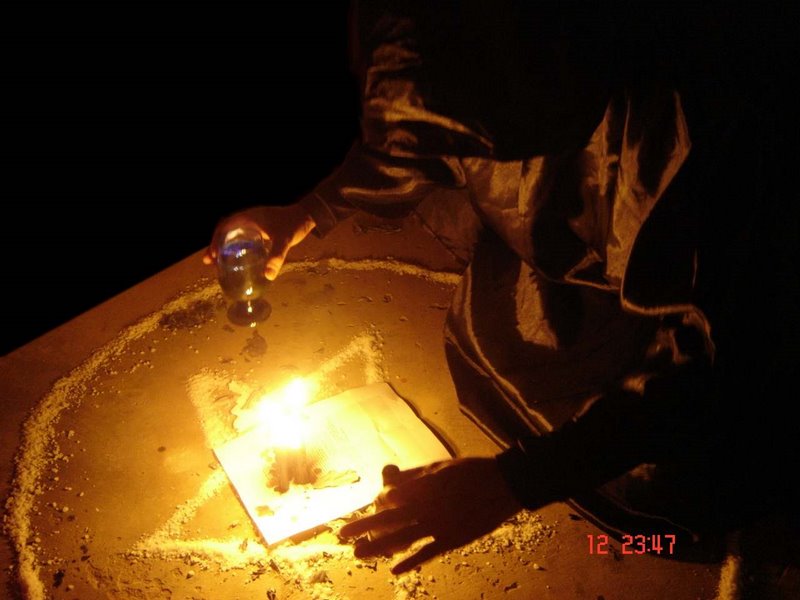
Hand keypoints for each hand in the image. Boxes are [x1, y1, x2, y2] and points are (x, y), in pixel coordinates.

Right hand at [203, 204, 315, 279]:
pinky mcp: (259, 228)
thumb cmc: (293, 224)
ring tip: (218, 262)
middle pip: (225, 230)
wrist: (307, 215)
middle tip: (210, 261)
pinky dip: (235, 246)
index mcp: (248, 216)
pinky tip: (237, 258)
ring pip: (233, 234)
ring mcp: (253, 223)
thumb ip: (277, 256)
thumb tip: (269, 276)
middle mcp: (248, 218)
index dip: (216, 240)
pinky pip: (242, 236)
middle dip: (216, 245)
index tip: (214, 255)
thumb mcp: (285, 240)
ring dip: (224, 246)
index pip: (225, 226)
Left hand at [339, 458, 521, 573]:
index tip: (370, 506)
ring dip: (379, 547)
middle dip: (364, 526)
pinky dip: (410, 562)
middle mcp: (426, 506)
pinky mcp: (453, 539)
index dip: (377, 504)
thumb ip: (414, 477)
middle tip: (343, 534)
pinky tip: (395, 569)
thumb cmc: (470, 471)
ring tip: (359, 553)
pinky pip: (427, 553)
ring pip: (403, 539)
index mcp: (422, 486)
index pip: (390, 498)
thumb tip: (390, 480)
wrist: (504, 483)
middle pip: (389, 519)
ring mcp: (439, 525)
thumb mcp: (439, 467)